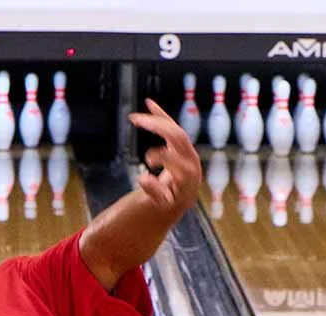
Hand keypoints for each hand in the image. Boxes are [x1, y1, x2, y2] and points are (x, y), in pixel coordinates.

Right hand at [129, 99, 199, 213]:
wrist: (185, 194)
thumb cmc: (173, 198)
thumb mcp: (163, 201)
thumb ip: (154, 191)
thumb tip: (143, 177)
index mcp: (188, 173)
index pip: (174, 158)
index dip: (160, 157)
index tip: (147, 163)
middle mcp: (190, 157)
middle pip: (177, 136)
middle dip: (157, 127)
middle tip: (138, 121)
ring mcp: (187, 147)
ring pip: (174, 128)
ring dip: (155, 119)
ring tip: (135, 117)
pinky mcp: (181, 141)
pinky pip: (172, 124)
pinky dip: (160, 114)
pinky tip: (149, 103)